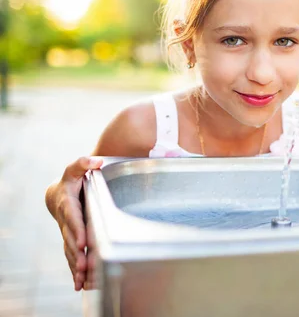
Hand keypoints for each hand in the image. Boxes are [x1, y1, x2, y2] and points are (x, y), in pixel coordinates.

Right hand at [50, 156, 102, 290]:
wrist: (57, 194)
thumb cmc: (71, 180)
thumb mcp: (75, 169)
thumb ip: (83, 163)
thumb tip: (94, 159)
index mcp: (68, 205)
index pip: (73, 219)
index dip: (78, 230)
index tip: (84, 241)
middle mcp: (66, 222)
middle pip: (71, 240)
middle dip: (78, 254)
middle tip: (85, 266)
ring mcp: (67, 233)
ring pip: (71, 252)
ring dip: (76, 267)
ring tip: (82, 280)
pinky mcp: (71, 241)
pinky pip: (72, 257)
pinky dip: (75, 271)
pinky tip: (81, 285)